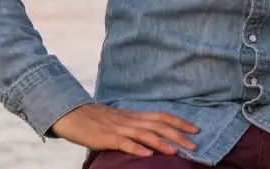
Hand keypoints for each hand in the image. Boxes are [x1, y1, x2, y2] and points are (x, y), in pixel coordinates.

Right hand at [50, 103, 198, 156]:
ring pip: (145, 134)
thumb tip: (155, 134)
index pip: (162, 116)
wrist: (72, 114)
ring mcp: (119, 129)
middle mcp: (131, 120)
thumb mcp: (121, 120)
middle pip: (159, 125)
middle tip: (195, 144)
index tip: (196, 129)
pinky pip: (124, 143)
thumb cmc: (98, 120)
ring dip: (162, 143)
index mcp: (135, 116)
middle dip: (178, 135)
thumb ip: (137, 126)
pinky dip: (137, 148)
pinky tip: (148, 155)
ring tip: (176, 152)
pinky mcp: (106, 138)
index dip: (180, 123)